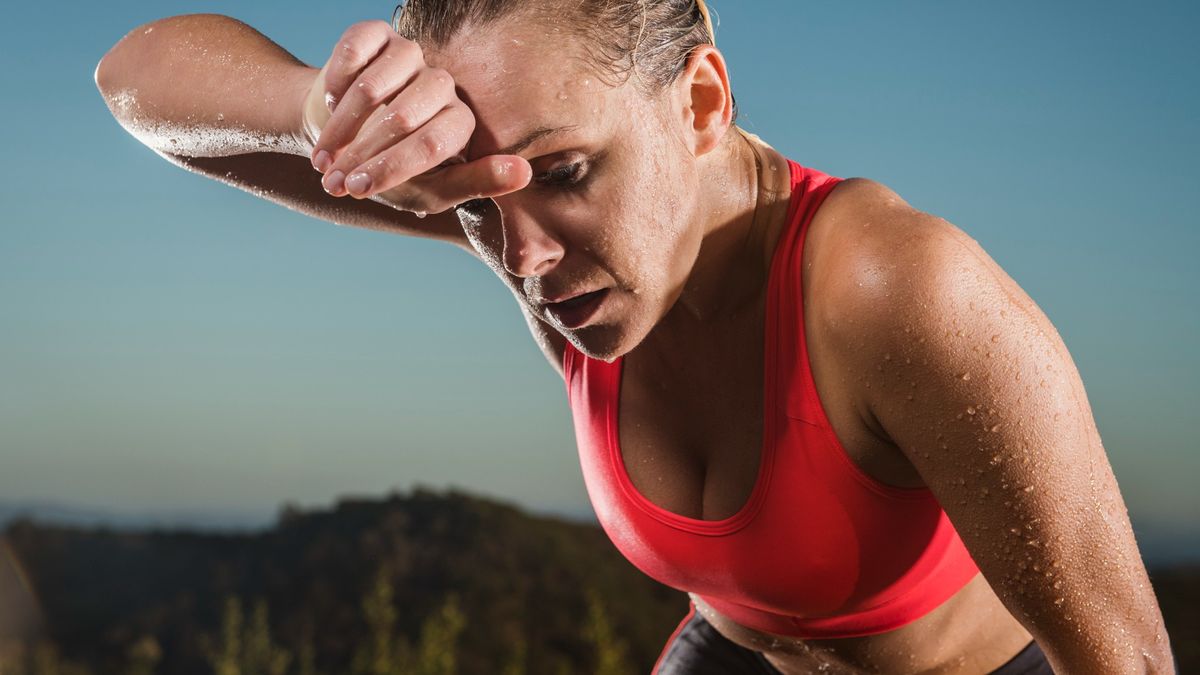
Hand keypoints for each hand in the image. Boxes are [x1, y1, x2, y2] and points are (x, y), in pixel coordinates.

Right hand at [304, 21, 530, 213]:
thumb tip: (525, 172)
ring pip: (372, 87)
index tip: (357, 190)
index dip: (389, 169)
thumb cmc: (393, 172)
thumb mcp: (434, 190)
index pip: (431, 144)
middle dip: (360, 155)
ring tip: (323, 156)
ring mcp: (410, 56)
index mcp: (459, 123)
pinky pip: (353, 52)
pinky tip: (329, 105)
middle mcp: (441, 85)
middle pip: (400, 118)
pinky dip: (333, 85)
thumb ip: (476, 183)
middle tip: (333, 181)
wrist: (344, 138)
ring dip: (339, 127)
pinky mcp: (378, 35)